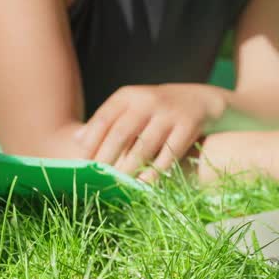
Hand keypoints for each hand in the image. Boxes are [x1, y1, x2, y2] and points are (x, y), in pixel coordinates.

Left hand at [74, 84, 225, 180]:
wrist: (202, 99)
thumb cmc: (159, 109)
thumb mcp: (133, 107)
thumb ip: (108, 120)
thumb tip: (77, 140)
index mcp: (129, 95)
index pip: (104, 119)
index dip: (92, 142)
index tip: (84, 163)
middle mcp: (147, 100)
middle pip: (121, 133)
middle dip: (108, 158)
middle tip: (99, 178)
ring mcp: (169, 112)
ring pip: (145, 145)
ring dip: (131, 167)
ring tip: (120, 183)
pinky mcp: (189, 125)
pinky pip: (170, 152)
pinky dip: (157, 170)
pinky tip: (146, 183)